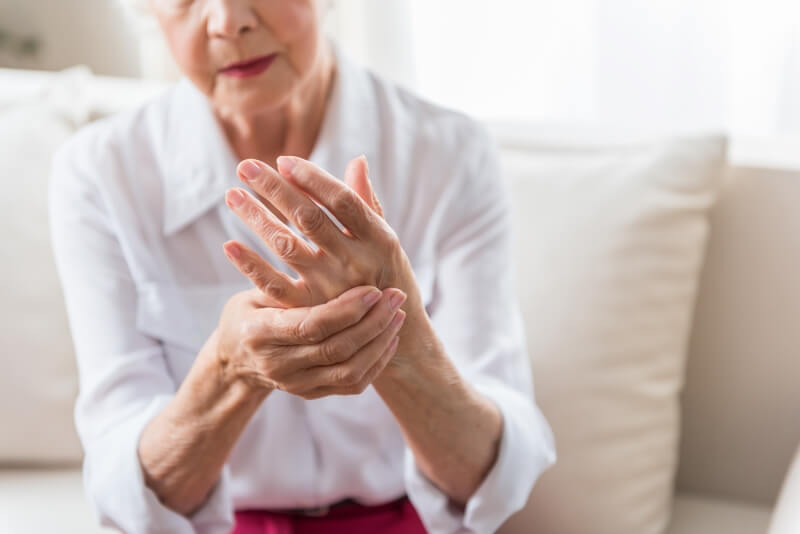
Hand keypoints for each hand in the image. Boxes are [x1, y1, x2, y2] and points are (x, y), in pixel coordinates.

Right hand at [215, 284, 405, 398]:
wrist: (234, 362)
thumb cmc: (247, 315)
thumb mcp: (253, 293)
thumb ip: (283, 279)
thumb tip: (307, 242)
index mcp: (261, 334)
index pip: (312, 325)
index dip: (347, 309)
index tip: (374, 289)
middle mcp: (279, 365)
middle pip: (336, 349)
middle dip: (373, 322)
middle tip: (396, 296)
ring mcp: (297, 384)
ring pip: (350, 371)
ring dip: (380, 342)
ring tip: (398, 315)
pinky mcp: (312, 394)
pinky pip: (352, 384)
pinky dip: (376, 362)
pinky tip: (390, 338)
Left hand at [222, 155, 424, 332]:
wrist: (391, 332)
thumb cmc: (385, 275)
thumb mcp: (384, 240)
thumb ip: (366, 202)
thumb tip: (357, 160)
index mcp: (378, 239)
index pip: (342, 201)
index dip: (313, 179)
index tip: (283, 161)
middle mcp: (355, 263)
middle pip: (309, 218)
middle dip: (275, 189)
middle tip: (245, 166)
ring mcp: (331, 288)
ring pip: (287, 246)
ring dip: (256, 218)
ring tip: (232, 195)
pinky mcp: (310, 310)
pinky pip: (275, 286)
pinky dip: (250, 266)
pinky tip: (229, 245)